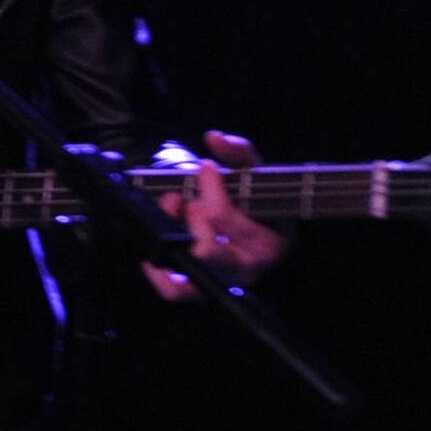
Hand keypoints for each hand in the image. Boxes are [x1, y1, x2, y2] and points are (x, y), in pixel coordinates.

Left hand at [147, 129, 286, 299]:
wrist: (248, 225)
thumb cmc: (253, 200)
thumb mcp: (253, 172)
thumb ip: (239, 151)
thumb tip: (214, 138)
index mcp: (273, 241)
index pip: (224, 217)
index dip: (207, 189)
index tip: (204, 169)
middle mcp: (250, 269)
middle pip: (205, 250)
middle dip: (191, 219)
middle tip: (191, 201)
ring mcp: (224, 283)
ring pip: (189, 272)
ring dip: (172, 238)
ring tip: (178, 214)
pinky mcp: (201, 293)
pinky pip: (174, 290)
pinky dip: (157, 270)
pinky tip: (158, 244)